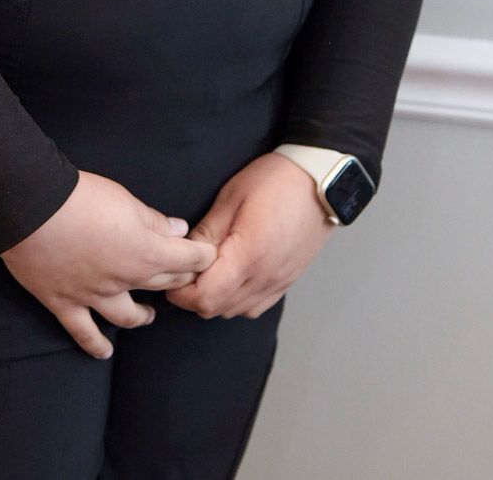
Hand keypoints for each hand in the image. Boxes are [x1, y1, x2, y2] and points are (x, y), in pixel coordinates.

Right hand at [0, 170, 219, 359]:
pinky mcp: (66, 304)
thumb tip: (177, 230)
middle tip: (184, 275)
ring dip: (144, 316)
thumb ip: (153, 220)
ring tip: (149, 314)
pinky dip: (96, 345)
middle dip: (179, 279)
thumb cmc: (81, 197)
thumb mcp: (125, 199)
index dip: (202, 256)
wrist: (32, 210)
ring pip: (129, 316)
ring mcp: (95, 296)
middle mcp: (125, 280)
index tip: (207, 253)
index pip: (188, 259)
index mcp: (146, 252)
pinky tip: (105, 352)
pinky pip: (85, 332)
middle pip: (162, 285)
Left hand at [164, 153, 337, 319]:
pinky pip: (255, 306)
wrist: (320, 181)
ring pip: (235, 311)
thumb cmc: (275, 181)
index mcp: (248, 257)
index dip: (181, 293)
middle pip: (217, 309)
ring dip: (216, 299)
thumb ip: (207, 231)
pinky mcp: (287, 282)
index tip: (172, 275)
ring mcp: (278, 283)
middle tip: (185, 270)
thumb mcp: (232, 197)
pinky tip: (232, 276)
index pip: (205, 298)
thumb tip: (185, 253)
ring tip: (208, 271)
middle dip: (194, 297)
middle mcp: (264, 279)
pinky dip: (237, 300)